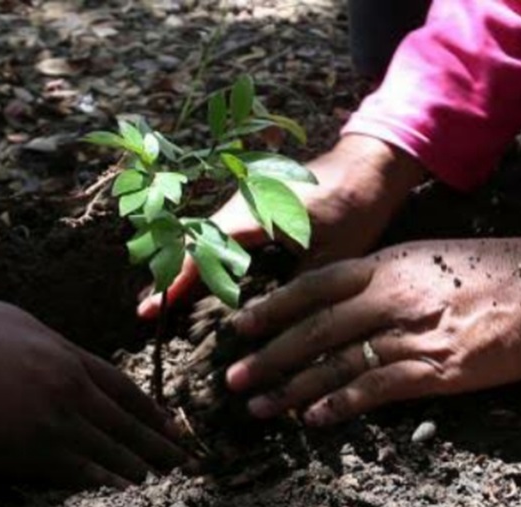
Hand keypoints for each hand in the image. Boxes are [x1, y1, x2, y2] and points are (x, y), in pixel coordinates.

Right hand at [0, 301, 189, 487]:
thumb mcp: (21, 320)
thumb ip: (48, 340)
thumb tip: (54, 348)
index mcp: (71, 358)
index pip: (124, 388)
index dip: (150, 409)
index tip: (169, 423)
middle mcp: (73, 391)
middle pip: (124, 422)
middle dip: (155, 442)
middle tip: (180, 458)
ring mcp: (55, 422)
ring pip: (107, 448)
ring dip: (133, 464)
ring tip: (152, 476)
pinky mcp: (31, 450)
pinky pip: (76, 469)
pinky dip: (101, 478)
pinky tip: (119, 487)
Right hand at [137, 135, 426, 318]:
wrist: (372, 165)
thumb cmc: (357, 208)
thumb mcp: (328, 258)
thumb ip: (293, 290)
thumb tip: (263, 328)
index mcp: (254, 211)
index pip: (200, 249)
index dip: (175, 282)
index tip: (150, 310)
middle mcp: (240, 199)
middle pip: (193, 240)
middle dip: (171, 277)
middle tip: (148, 313)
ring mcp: (245, 197)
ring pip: (204, 234)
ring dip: (187, 265)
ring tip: (165, 299)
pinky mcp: (254, 200)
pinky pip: (220, 229)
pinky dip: (206, 253)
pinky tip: (201, 276)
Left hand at [225, 209, 520, 426]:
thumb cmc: (487, 268)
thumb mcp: (423, 256)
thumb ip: (380, 275)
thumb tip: (339, 299)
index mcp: (383, 265)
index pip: (312, 287)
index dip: (271, 308)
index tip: (238, 327)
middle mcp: (387, 297)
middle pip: (313, 330)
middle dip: (268, 356)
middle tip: (234, 379)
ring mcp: (408, 334)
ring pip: (335, 364)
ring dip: (293, 389)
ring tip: (260, 407)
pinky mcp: (433, 369)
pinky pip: (374, 389)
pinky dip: (339, 405)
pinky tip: (313, 420)